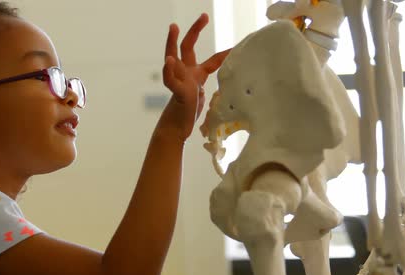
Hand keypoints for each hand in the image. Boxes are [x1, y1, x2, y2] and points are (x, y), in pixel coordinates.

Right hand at [159, 13, 229, 141]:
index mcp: (196, 75)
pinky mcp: (176, 91)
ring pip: (173, 57)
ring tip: (174, 27)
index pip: (212, 60)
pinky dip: (169, 70)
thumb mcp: (207, 99)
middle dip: (195, 30)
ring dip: (172, 43)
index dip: (225, 54)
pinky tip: (168, 61)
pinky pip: (170, 80)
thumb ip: (212, 89)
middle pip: (188, 46)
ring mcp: (179, 80)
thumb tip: (228, 88)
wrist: (177, 128)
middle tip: (204, 15)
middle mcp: (186, 73)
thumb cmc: (189, 114)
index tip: (236, 48)